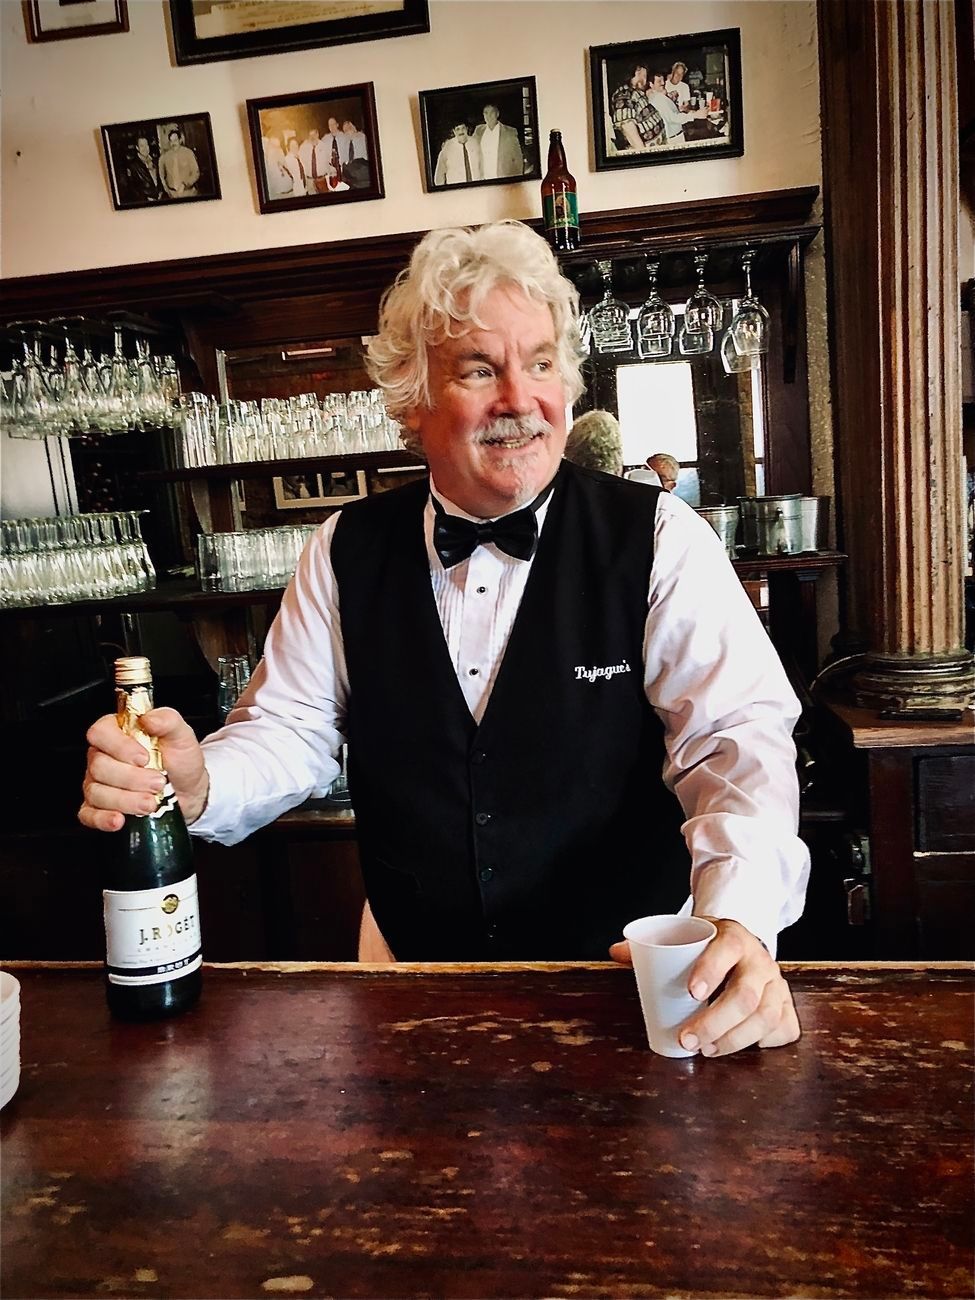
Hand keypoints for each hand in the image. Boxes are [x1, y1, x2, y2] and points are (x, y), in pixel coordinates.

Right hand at [79, 707, 209, 832]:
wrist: (190, 792)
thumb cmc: (181, 761)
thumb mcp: (181, 736)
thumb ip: (167, 720)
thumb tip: (149, 718)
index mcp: (118, 733)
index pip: (100, 733)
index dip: (119, 747)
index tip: (143, 758)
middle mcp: (103, 757)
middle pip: (99, 766)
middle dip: (132, 779)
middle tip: (157, 782)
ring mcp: (98, 783)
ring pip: (97, 792)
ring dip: (126, 800)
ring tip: (151, 802)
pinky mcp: (99, 808)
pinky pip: (89, 815)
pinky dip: (103, 819)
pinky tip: (120, 819)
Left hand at [610, 918, 799, 1055]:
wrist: (744, 943)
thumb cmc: (708, 947)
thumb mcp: (685, 938)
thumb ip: (650, 946)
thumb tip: (616, 952)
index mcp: (733, 938)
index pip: (726, 949)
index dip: (710, 970)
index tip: (690, 992)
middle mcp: (759, 961)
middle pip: (746, 995)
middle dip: (715, 1023)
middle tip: (688, 1040)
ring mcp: (777, 984)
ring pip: (766, 1016)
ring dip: (736, 1039)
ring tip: (708, 1050)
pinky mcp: (786, 1004)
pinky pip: (786, 1028)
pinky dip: (767, 1042)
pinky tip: (746, 1047)